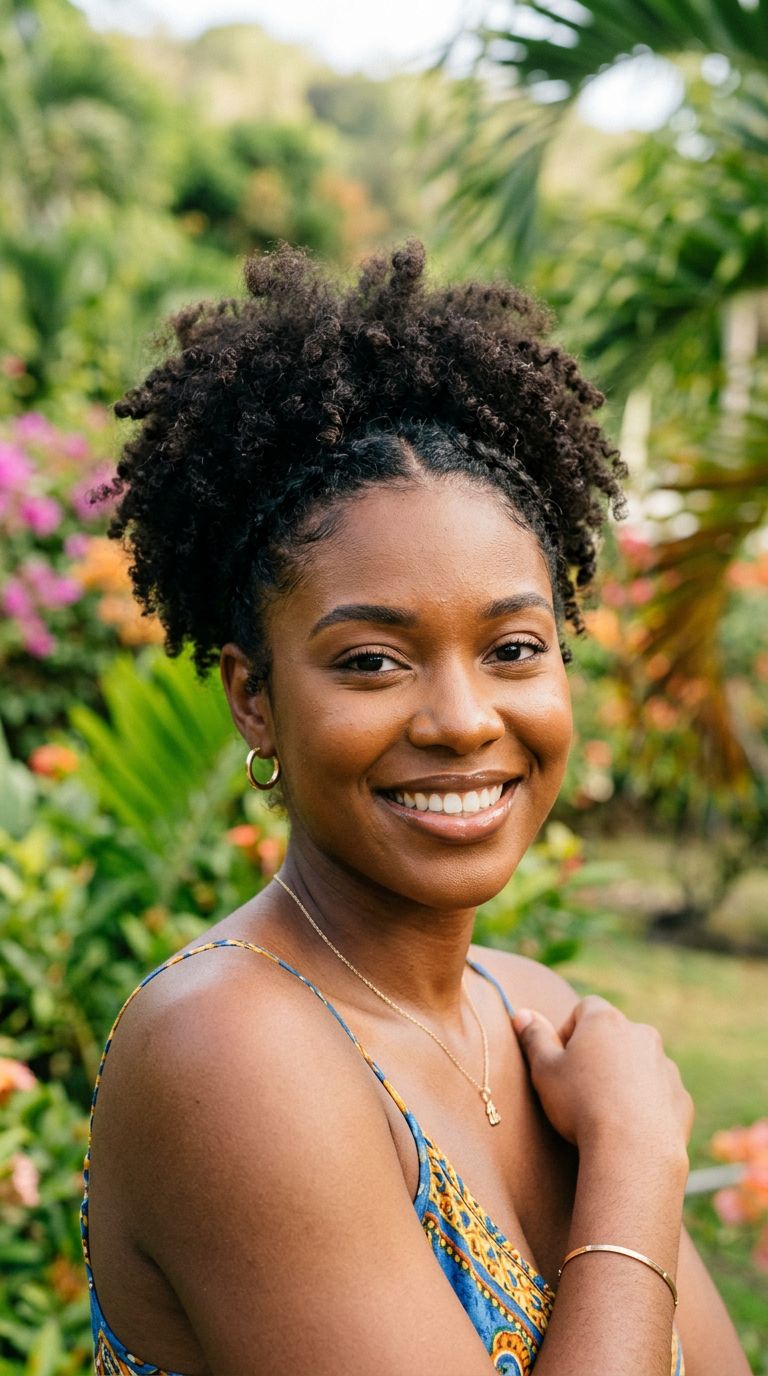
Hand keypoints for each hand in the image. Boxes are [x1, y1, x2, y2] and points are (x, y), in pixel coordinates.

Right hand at [513, 995, 693, 1157]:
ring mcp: (665, 1065)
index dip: (569, 1031)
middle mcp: (641, 1034)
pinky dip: (645, 1103)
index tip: (560, 1061)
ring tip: (605, 1111)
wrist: (633, 1150)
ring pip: (639, 1064)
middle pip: (614, 1035)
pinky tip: (629, 1128)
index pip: (585, 1008)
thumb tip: (522, 1013)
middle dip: (599, 1054)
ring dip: (624, 1078)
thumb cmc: (581, 1105)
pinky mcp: (681, 1096)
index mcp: (606, 1021)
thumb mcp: (544, 1070)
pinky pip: (659, 1093)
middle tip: (580, 1087)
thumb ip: (534, 1037)